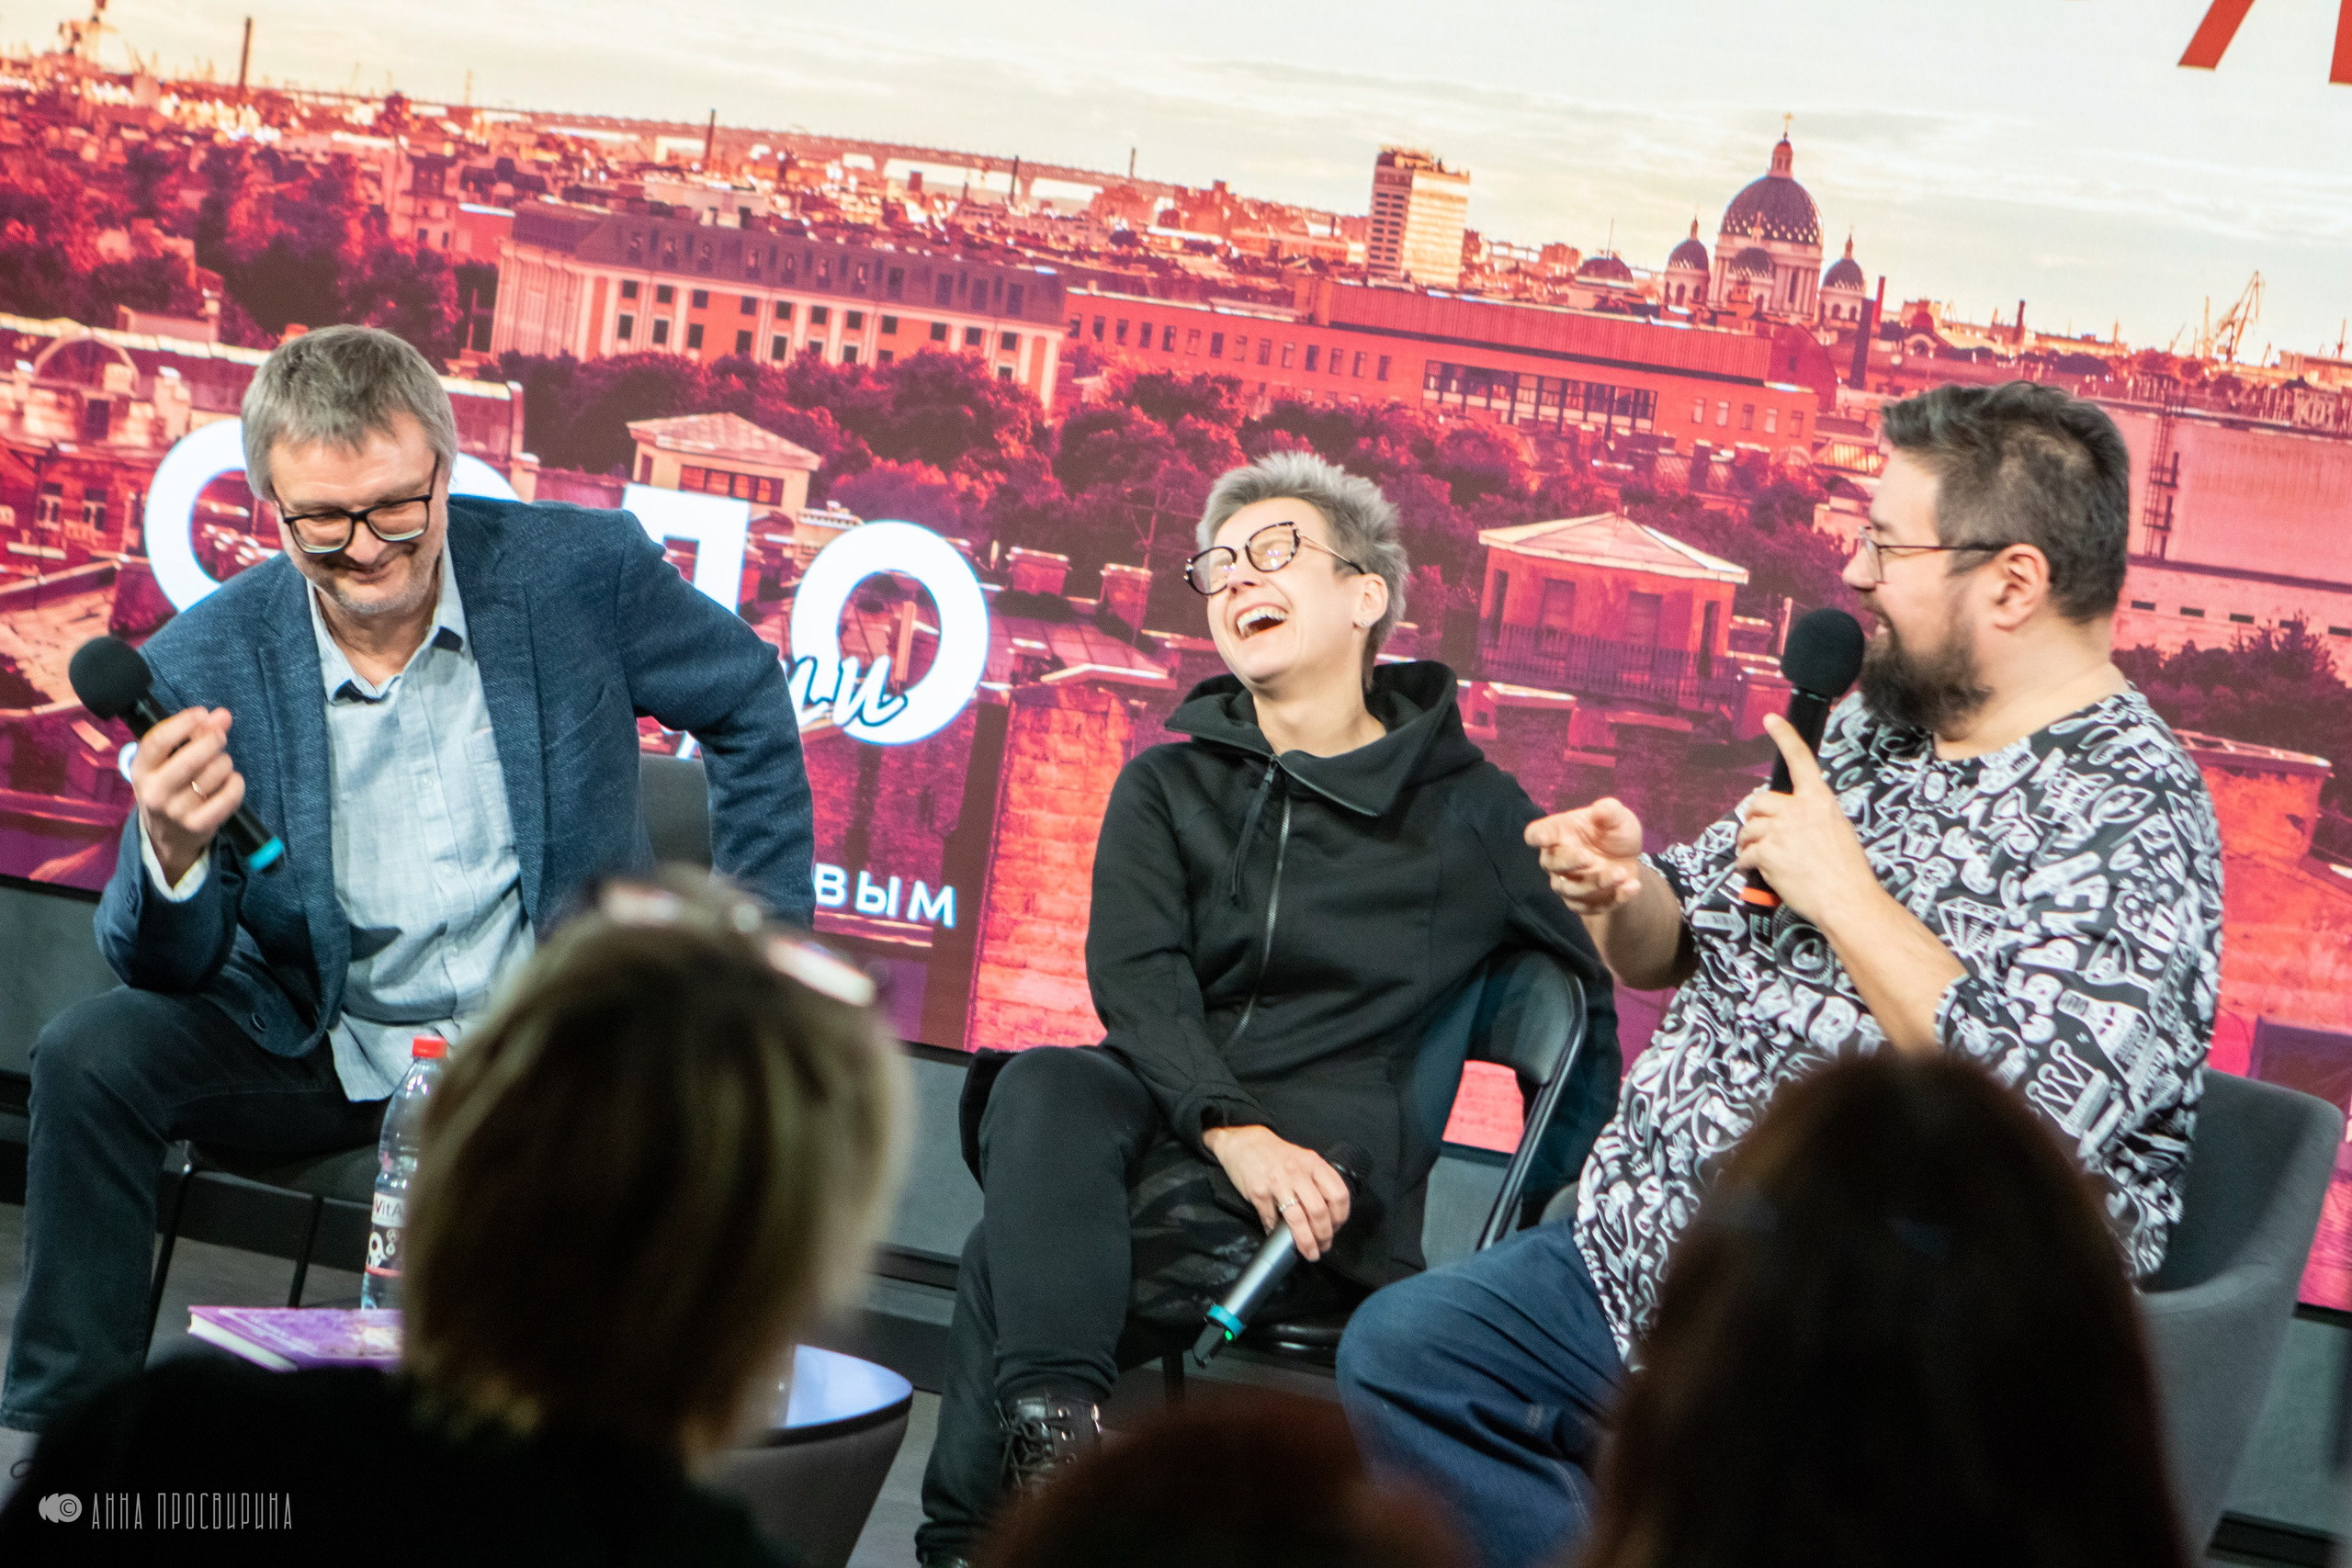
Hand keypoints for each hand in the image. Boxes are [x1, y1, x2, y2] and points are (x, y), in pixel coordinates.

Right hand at [131, 707, 244, 887]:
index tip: (202, 713)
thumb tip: (222, 715)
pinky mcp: (197, 825)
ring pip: (213, 774)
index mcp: (140, 769)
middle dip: (212, 741)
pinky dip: (236, 784)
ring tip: (220, 765)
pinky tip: (232, 781)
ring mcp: (174, 811)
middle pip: (190, 758)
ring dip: (225, 763)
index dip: (184, 723)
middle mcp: (153, 791)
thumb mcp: (169, 761)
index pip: (158, 741)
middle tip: (220, 737)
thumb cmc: (169, 787)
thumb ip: (194, 734)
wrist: (165, 835)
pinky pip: (228, 797)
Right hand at [1200, 1125, 1351, 1261]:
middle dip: (1324, 1235)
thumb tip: (1328, 1214)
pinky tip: (1278, 1236)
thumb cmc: (1276, 1154)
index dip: (1340, 1217)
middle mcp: (1297, 1172)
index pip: (1338, 1194)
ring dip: (1306, 1242)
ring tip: (1309, 1251)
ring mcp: (1277, 1183)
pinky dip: (1276, 1233)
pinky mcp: (1258, 1192)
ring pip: (1298, 1220)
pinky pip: (1271, 1220)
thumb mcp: (1303, 1159)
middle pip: (1319, 1211)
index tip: (1336, 1227)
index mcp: (1313, 1164)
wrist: (1244, 1142)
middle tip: (1323, 1245)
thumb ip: (1317, 1180)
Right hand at [1525, 796, 1645, 916]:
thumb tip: (1600, 810)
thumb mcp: (1618, 817)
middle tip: (1589, 858)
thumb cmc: (1614, 832)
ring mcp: (1568, 883)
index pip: (1536, 833)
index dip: (1537, 836)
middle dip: (1570, 862)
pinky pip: (1593, 906)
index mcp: (1558, 832)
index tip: (1542, 838)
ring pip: (1571, 889)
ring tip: (1621, 874)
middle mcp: (1557, 859)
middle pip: (1551, 863)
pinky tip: (1632, 886)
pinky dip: (1615, 898)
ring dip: (1596, 883)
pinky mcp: (1583, 903)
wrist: (1628, 861)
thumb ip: (1609, 811)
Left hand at [1733, 713, 1882, 927]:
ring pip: (1749, 829)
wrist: (1847, 899)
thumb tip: (1790, 819)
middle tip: (1760, 836)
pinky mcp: (1767, 852)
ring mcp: (1781, 830)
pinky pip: (1745, 855)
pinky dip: (1747, 865)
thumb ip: (1812, 817)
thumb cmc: (1846, 872)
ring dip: (1748, 844)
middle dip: (1755, 818)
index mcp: (1819, 800)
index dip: (1784, 736)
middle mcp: (1798, 809)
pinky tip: (1757, 873)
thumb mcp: (1836, 830)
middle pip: (1758, 802)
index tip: (1770, 720)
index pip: (1800, 760)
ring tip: (1761, 858)